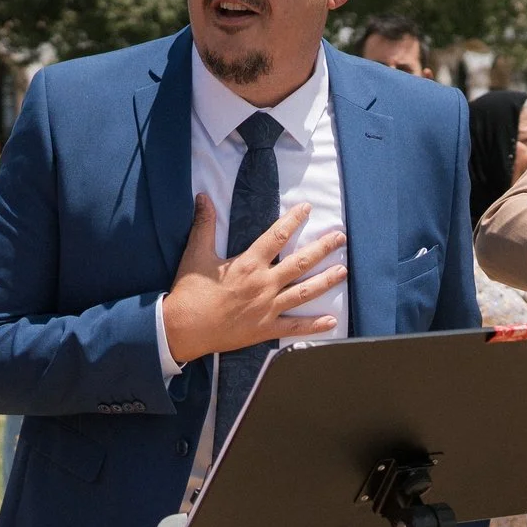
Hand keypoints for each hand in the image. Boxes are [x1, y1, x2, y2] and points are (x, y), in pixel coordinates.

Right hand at [160, 195, 346, 364]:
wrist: (183, 328)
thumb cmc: (190, 291)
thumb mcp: (195, 254)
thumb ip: (204, 225)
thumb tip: (202, 197)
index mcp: (248, 264)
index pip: (277, 236)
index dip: (294, 220)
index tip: (307, 208)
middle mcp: (263, 284)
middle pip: (300, 263)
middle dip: (322, 248)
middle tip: (340, 238)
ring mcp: (267, 308)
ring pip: (304, 292)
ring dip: (326, 281)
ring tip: (343, 270)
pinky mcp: (265, 329)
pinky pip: (295, 328)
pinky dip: (314, 325)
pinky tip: (331, 320)